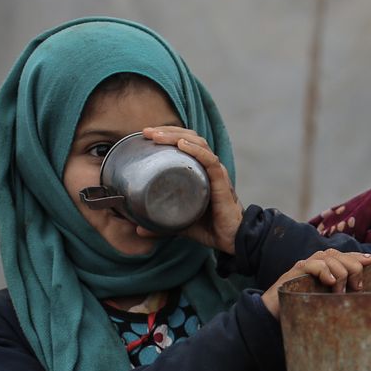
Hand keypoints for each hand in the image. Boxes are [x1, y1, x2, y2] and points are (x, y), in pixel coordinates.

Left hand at [143, 126, 240, 254]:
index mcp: (200, 171)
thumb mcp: (179, 223)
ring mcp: (216, 173)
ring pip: (199, 144)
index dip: (167, 135)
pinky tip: (182, 144)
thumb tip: (138, 230)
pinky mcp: (222, 182)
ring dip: (177, 136)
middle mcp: (208, 168)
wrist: (233, 240)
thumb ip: (160, 225)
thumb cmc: (210, 227)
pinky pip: (210, 161)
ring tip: (158, 136)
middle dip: (168, 131)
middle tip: (146, 132)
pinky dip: (196, 150)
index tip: (145, 135)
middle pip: (190, 138)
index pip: (185, 143)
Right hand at [261, 250, 370, 318]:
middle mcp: (314, 263)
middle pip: (338, 254)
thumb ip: (339, 293)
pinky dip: (324, 270)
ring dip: (340, 272)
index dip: (357, 256)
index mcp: (323, 268)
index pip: (342, 255)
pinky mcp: (294, 273)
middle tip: (357, 287)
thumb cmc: (300, 309)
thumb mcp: (325, 300)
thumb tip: (359, 293)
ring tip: (341, 290)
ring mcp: (303, 266)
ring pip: (328, 257)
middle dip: (353, 267)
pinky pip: (311, 264)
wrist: (272, 315)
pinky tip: (331, 281)